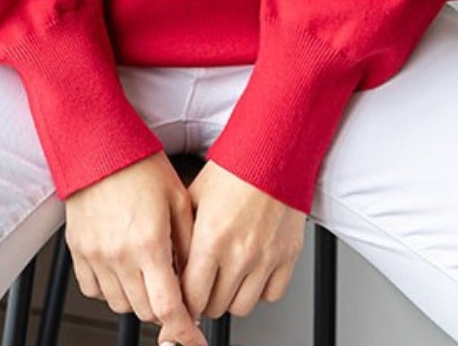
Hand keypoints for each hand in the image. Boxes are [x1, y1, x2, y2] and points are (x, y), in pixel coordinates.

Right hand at [64, 151, 207, 345]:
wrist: (98, 145)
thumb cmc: (139, 164)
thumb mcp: (179, 199)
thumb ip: (189, 244)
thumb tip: (197, 278)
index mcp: (148, 243)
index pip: (168, 308)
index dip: (184, 331)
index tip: (194, 339)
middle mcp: (119, 255)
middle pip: (145, 311)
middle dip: (164, 307)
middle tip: (172, 286)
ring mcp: (95, 255)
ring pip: (120, 304)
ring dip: (138, 298)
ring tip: (146, 270)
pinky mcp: (78, 251)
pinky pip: (93, 290)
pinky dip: (110, 287)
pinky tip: (122, 266)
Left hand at [158, 159, 305, 340]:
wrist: (273, 151)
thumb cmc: (234, 169)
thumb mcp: (195, 196)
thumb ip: (181, 234)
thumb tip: (169, 264)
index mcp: (212, 238)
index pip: (192, 296)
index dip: (184, 300)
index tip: (183, 296)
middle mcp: (240, 253)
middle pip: (215, 306)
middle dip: (205, 298)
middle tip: (203, 286)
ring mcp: (266, 258)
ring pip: (242, 307)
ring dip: (231, 297)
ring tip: (226, 279)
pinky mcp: (288, 256)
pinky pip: (271, 295)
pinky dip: (259, 290)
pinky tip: (250, 273)